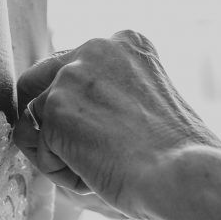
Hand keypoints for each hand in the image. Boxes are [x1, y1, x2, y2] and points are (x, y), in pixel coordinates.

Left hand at [14, 31, 220, 219]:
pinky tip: (95, 177)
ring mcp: (71, 76)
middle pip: (38, 84)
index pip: (71, 67)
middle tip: (79, 155)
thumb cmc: (175, 158)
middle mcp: (95, 47)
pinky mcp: (55, 109)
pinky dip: (61, 174)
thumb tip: (44, 120)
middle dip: (48, 123)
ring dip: (60, 155)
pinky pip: (39, 151)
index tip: (99, 134)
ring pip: (37, 124)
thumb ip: (106, 96)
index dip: (74, 107)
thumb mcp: (145, 104)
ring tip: (102, 170)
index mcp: (126, 42)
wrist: (183, 174)